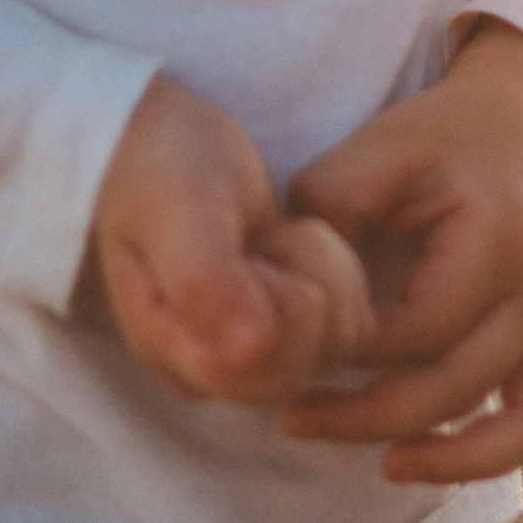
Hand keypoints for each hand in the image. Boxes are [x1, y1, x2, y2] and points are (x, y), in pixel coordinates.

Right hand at [85, 74, 376, 405]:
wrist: (170, 147)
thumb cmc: (165, 174)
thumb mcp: (175, 210)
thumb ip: (203, 279)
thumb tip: (249, 351)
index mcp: (178, 358)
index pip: (260, 360)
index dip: (273, 291)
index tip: (239, 245)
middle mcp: (221, 375)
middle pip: (311, 356)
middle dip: (303, 278)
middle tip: (257, 238)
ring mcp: (262, 363)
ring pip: (342, 338)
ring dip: (323, 269)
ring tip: (270, 238)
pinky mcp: (300, 340)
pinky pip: (357, 326)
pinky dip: (341, 273)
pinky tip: (292, 247)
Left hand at [281, 20, 522, 481]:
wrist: (519, 112)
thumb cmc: (437, 137)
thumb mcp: (374, 152)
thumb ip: (327, 214)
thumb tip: (300, 297)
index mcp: (499, 241)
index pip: (413, 334)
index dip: (347, 352)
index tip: (300, 343)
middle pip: (457, 389)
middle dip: (367, 418)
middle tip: (296, 417)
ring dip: (464, 460)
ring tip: (393, 466)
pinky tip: (521, 455)